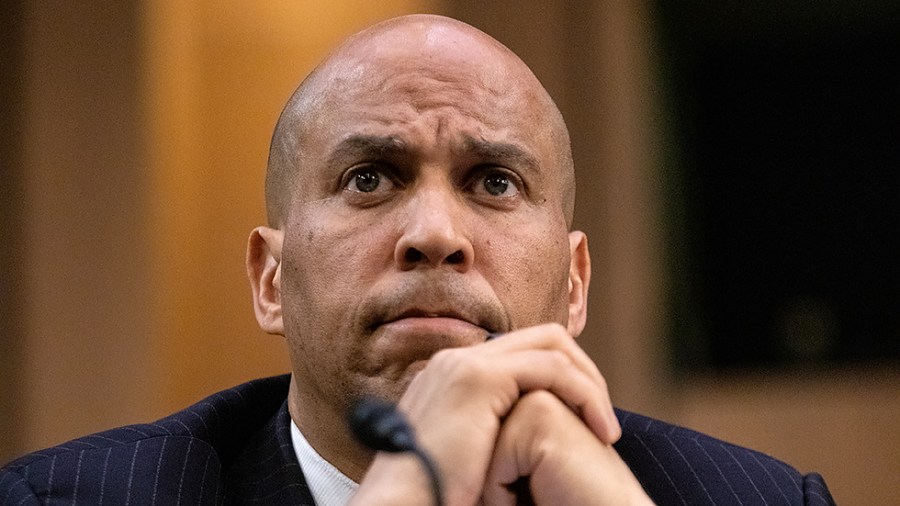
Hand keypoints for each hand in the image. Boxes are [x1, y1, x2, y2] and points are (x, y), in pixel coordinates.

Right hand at [350, 323, 619, 505]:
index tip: (584, 417)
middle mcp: (455, 359)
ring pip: (552, 347)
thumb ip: (489, 434)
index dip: (561, 379)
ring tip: (607, 428)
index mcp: (451, 375)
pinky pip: (552, 369)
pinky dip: (584, 394)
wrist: (400, 504)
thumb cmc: (433, 494)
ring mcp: (464, 363)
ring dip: (589, 384)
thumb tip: (519, 445)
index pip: (520, 354)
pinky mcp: (479, 377)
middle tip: (603, 416)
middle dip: (582, 371)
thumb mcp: (466, 457)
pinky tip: (599, 428)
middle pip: (540, 339)